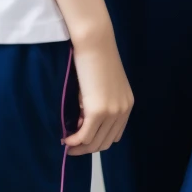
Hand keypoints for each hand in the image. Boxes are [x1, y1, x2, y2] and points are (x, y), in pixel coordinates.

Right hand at [66, 28, 133, 154]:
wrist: (95, 42)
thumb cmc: (95, 58)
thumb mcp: (102, 86)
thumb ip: (98, 105)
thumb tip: (82, 122)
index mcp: (127, 104)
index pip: (114, 135)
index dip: (97, 141)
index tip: (82, 140)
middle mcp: (123, 110)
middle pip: (105, 142)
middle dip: (87, 149)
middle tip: (71, 147)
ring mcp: (112, 111)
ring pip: (94, 142)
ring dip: (79, 147)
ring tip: (67, 144)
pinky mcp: (98, 110)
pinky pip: (85, 135)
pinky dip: (74, 140)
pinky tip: (65, 138)